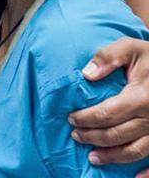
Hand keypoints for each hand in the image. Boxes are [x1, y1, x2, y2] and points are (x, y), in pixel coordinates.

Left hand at [69, 37, 148, 172]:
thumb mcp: (130, 47)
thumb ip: (108, 57)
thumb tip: (86, 74)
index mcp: (141, 96)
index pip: (107, 114)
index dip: (86, 118)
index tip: (71, 118)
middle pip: (117, 134)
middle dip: (93, 137)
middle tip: (76, 136)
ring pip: (135, 150)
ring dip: (112, 156)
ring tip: (93, 157)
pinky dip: (147, 173)